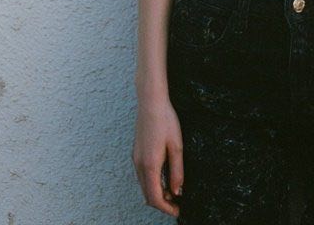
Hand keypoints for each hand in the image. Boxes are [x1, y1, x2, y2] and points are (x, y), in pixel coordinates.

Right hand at [132, 94, 183, 216]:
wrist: (150, 101)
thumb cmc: (166, 120)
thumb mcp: (177, 146)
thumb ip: (177, 171)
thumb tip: (177, 192)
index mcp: (150, 165)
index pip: (155, 197)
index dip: (166, 208)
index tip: (178, 211)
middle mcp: (139, 165)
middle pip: (147, 195)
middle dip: (162, 203)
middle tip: (177, 205)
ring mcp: (136, 159)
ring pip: (144, 186)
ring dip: (156, 193)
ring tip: (173, 192)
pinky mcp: (136, 153)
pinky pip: (142, 176)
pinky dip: (152, 183)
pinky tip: (163, 178)